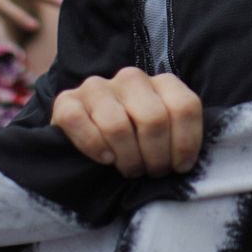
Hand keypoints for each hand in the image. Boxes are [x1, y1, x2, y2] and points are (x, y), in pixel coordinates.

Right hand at [51, 68, 202, 176]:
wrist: (85, 138)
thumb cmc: (135, 142)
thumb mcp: (163, 135)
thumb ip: (177, 136)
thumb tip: (186, 160)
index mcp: (162, 82)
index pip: (185, 106)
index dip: (186, 143)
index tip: (180, 166)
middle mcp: (131, 78)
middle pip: (154, 119)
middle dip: (156, 156)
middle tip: (151, 172)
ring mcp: (97, 87)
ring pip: (118, 126)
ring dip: (127, 158)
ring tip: (130, 170)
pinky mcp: (66, 101)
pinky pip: (79, 123)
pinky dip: (94, 147)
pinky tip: (105, 159)